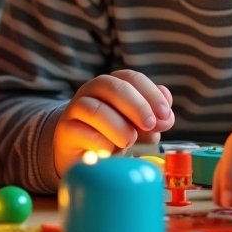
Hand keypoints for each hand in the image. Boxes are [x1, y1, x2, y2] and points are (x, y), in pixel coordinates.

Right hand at [54, 69, 173, 176]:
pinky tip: (109, 151)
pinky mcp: (65, 130)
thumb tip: (166, 117)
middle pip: (113, 86)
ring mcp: (76, 108)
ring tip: (129, 141)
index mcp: (113, 84)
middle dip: (137, 106)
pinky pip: (81, 132)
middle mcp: (92, 91)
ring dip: (118, 126)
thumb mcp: (136, 126)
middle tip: (150, 125)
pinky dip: (100, 142)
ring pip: (94, 109)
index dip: (151, 94)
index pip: (132, 78)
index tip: (165, 114)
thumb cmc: (112, 135)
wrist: (79, 153)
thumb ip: (152, 119)